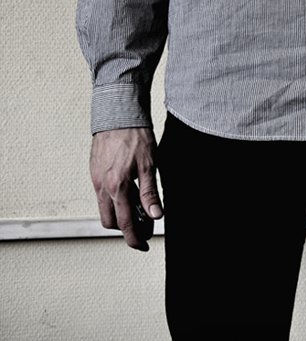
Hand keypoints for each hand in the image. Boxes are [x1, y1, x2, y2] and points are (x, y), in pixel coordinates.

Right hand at [90, 127, 162, 250]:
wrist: (118, 115)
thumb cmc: (136, 138)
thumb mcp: (150, 166)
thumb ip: (150, 194)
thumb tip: (156, 216)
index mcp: (117, 187)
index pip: (124, 223)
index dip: (134, 238)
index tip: (143, 245)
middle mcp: (102, 186)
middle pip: (109, 221)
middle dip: (125, 228)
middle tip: (144, 226)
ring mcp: (96, 179)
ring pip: (104, 208)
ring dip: (118, 214)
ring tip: (138, 209)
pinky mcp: (94, 172)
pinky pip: (101, 195)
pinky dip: (113, 200)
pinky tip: (128, 192)